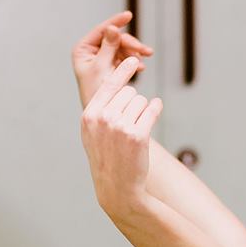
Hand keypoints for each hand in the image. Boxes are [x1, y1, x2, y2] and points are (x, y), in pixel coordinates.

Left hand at [72, 10, 152, 105]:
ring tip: (145, 60)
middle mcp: (90, 53)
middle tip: (146, 51)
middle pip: (114, 39)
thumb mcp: (103, 69)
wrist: (104, 117)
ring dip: (134, 53)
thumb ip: (108, 47)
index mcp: (82, 50)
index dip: (115, 22)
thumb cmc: (97, 96)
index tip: (129, 15)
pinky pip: (124, 58)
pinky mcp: (111, 68)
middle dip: (131, 44)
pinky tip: (140, 68)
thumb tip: (113, 28)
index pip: (101, 31)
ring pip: (121, 48)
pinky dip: (133, 61)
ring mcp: (101, 60)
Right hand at [81, 54, 163, 212]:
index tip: (133, 59)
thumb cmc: (107, 158)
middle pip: (128, 92)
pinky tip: (155, 108)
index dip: (123, 70)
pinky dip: (155, 108)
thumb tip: (116, 84)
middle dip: (133, 101)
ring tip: (137, 127)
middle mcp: (103, 118)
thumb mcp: (92, 133)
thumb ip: (99, 109)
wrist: (118, 187)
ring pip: (141, 101)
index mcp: (90, 115)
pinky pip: (152, 110)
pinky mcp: (138, 136)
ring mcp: (121, 127)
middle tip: (131, 120)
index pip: (108, 85)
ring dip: (143, 109)